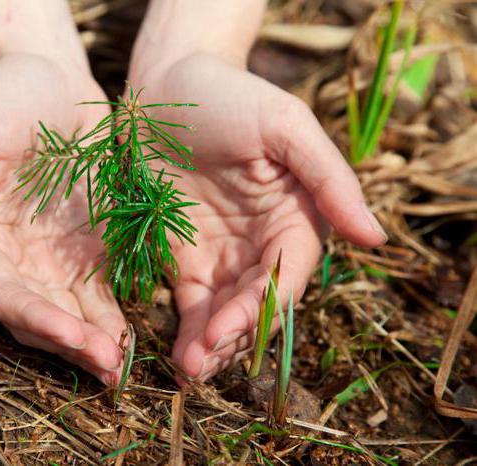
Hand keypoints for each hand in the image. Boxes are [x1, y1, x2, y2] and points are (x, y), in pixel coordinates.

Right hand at [0, 50, 126, 384]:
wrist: (49, 78)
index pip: (1, 293)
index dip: (33, 318)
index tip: (70, 335)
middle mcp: (11, 258)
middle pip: (37, 315)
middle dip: (70, 343)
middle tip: (109, 367)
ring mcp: (51, 256)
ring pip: (70, 313)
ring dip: (95, 341)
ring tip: (122, 366)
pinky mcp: (86, 247)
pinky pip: (99, 291)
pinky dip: (113, 315)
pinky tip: (131, 336)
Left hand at [129, 52, 386, 381]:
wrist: (165, 88)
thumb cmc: (230, 97)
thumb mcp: (285, 126)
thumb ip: (328, 178)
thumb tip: (374, 238)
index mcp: (295, 217)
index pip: (287, 274)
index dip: (262, 306)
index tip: (230, 328)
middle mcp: (262, 243)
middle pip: (257, 304)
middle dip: (233, 336)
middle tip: (201, 363)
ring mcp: (223, 254)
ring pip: (225, 313)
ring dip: (212, 346)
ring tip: (189, 370)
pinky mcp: (185, 258)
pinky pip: (191, 303)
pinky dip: (188, 331)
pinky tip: (179, 355)